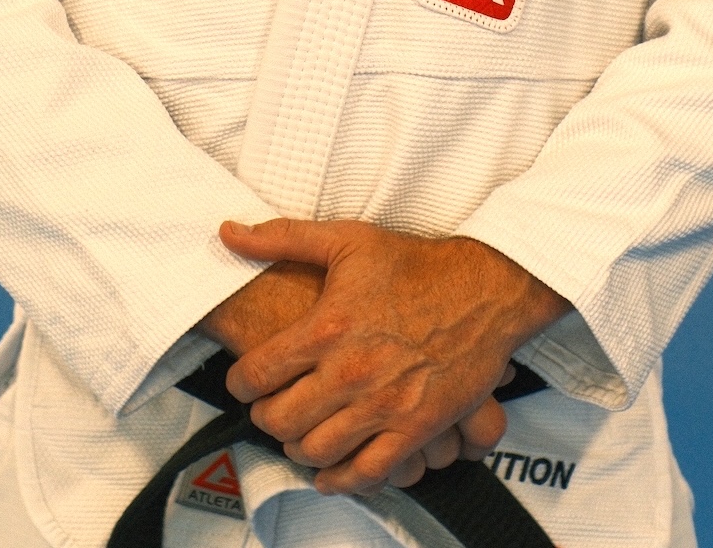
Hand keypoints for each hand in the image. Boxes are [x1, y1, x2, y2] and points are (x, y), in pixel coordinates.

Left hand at [219, 217, 568, 494]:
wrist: (483, 288)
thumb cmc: (415, 264)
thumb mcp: (345, 239)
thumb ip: (281, 237)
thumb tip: (229, 233)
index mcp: (327, 326)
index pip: (257, 374)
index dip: (240, 383)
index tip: (243, 382)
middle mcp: (350, 371)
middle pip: (280, 420)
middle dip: (266, 418)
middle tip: (269, 409)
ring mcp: (383, 405)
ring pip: (316, 450)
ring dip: (298, 447)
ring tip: (299, 433)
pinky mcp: (416, 429)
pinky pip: (366, 473)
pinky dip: (341, 479)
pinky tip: (332, 471)